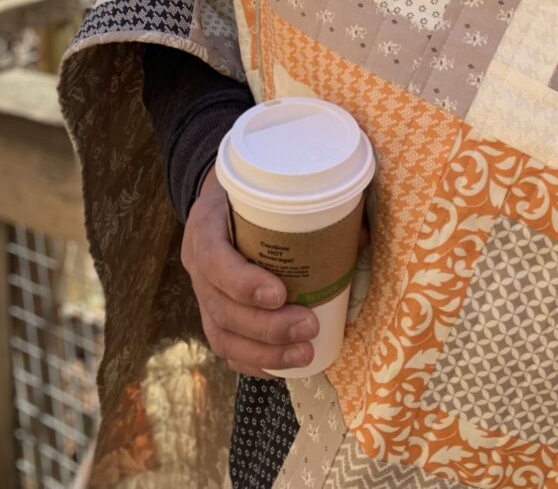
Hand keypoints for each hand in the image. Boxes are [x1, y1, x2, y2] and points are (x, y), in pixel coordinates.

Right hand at [181, 164, 318, 377]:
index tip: (280, 294)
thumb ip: (308, 206)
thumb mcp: (267, 188)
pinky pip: (224, 348)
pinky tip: (283, 369)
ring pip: (221, 334)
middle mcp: (196, 263)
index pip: (214, 259)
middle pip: (221, 307)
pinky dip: (253, 363)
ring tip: (303, 355)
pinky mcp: (210, 314)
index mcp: (207, 226)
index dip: (243, 283)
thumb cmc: (252, 194)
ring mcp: (200, 293)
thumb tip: (362, 236)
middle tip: (308, 327)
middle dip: (266, 327)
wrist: (220, 199)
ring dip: (263, 353)